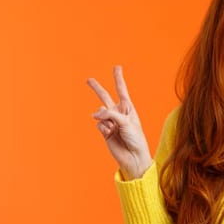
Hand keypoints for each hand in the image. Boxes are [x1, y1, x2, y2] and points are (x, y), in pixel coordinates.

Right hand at [87, 65, 151, 179]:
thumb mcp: (126, 121)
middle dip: (97, 88)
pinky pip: (99, 124)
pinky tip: (110, 134)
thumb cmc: (135, 138)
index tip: (117, 67)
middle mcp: (118, 113)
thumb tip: (94, 115)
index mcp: (127, 107)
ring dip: (105, 119)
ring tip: (113, 129)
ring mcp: (110, 122)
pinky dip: (103, 128)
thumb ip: (110, 114)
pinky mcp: (104, 131)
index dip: (118, 78)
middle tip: (88, 80)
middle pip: (105, 97)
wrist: (133, 156)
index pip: (121, 90)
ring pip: (100, 113)